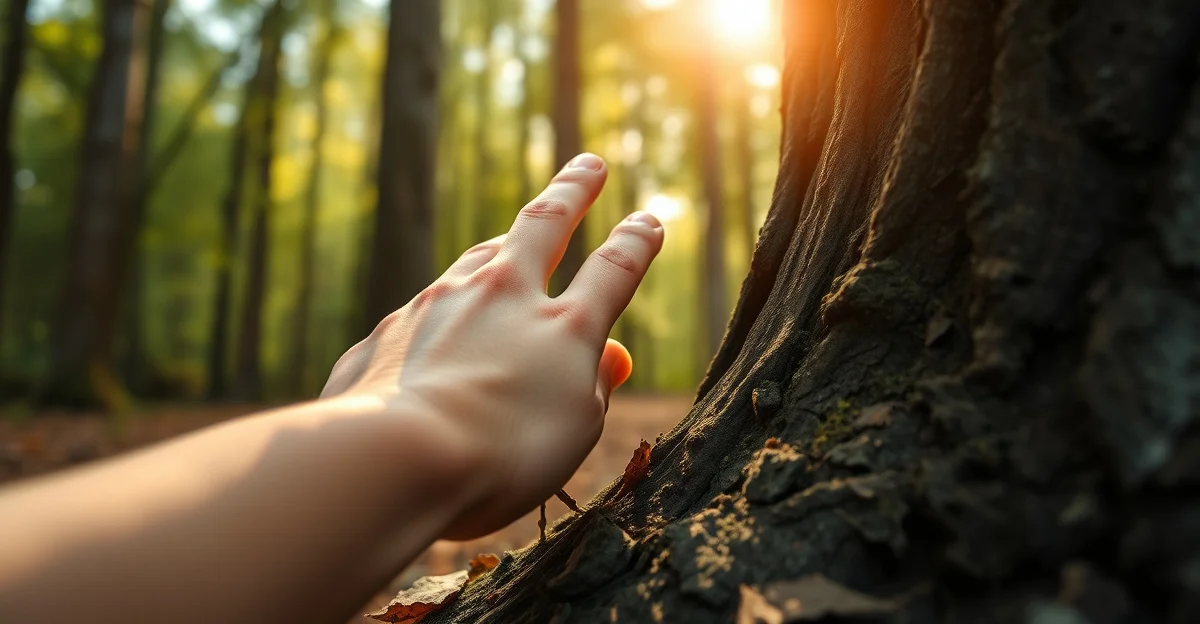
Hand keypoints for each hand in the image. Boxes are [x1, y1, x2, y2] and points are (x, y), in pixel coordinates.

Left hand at [320, 153, 663, 538]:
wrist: (395, 459)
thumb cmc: (502, 458)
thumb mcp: (575, 431)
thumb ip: (595, 384)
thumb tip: (611, 354)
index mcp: (564, 326)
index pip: (613, 271)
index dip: (636, 244)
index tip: (649, 221)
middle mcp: (502, 296)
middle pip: (544, 225)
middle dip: (571, 192)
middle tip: (588, 165)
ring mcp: (439, 305)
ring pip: (478, 259)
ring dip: (501, 247)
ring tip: (508, 242)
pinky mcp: (390, 331)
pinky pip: (425, 313)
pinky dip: (442, 316)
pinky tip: (436, 335)